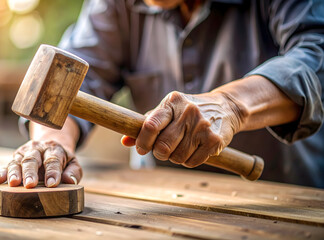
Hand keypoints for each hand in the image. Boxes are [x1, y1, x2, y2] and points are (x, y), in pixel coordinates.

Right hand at [0, 117, 81, 187]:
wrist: (49, 144)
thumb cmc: (63, 159)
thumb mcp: (73, 162)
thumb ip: (74, 171)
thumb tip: (70, 181)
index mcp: (54, 149)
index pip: (53, 160)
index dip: (53, 172)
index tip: (52, 184)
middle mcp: (38, 149)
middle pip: (32, 159)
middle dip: (31, 172)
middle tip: (30, 185)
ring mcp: (25, 153)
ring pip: (18, 162)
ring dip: (15, 172)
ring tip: (13, 183)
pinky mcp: (16, 158)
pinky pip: (8, 165)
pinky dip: (3, 172)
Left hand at [122, 91, 245, 166]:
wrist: (225, 108)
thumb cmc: (188, 111)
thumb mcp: (168, 111)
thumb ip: (146, 124)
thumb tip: (124, 141)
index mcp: (172, 102)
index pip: (151, 125)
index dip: (142, 141)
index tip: (141, 148)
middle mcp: (188, 112)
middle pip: (163, 146)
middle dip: (159, 152)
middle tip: (163, 149)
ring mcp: (203, 126)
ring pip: (177, 157)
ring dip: (175, 157)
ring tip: (182, 146)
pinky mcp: (215, 140)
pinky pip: (192, 162)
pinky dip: (189, 161)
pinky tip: (194, 150)